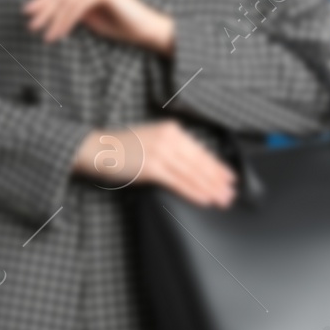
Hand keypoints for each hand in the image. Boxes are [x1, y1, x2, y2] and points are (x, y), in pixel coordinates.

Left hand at [23, 0, 175, 52]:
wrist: (145, 30)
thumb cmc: (118, 23)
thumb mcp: (86, 14)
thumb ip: (67, 4)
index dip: (43, 1)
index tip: (28, 15)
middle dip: (44, 11)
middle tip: (31, 26)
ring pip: (67, 1)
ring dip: (54, 20)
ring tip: (46, 36)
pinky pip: (78, 7)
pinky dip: (66, 22)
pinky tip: (59, 34)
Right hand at [72, 120, 234, 207]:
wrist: (98, 149)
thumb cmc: (123, 148)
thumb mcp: (152, 140)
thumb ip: (172, 148)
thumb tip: (194, 167)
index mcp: (171, 130)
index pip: (200, 150)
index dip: (217, 166)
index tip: (230, 177)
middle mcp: (169, 138)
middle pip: (200, 162)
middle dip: (217, 180)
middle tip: (231, 193)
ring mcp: (161, 152)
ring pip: (192, 173)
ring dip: (210, 188)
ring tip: (222, 200)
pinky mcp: (152, 167)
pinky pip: (178, 182)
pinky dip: (194, 192)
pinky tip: (205, 199)